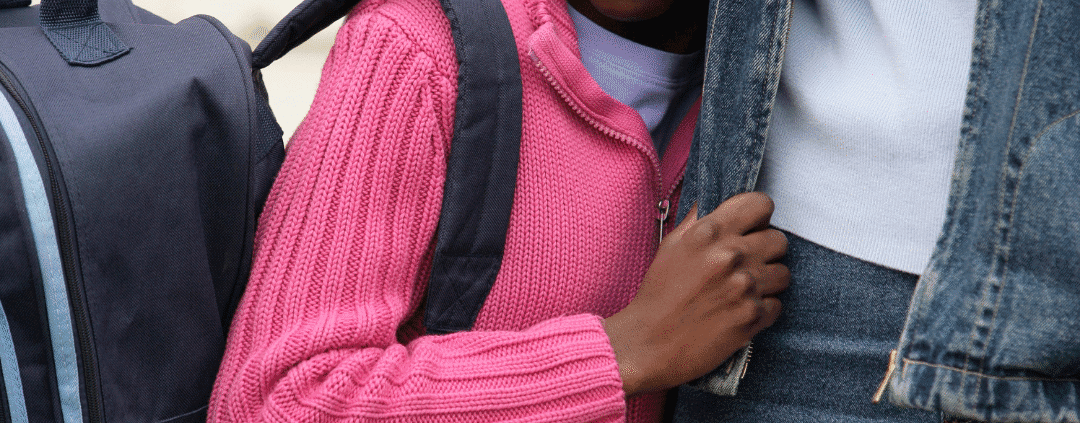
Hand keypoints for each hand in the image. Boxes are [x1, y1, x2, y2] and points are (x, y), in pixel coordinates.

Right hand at [603, 192, 789, 395]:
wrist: (648, 343)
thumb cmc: (657, 295)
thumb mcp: (670, 247)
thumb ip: (697, 221)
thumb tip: (711, 203)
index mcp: (709, 232)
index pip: (760, 204)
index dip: (759, 216)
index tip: (752, 228)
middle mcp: (731, 255)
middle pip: (778, 240)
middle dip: (766, 250)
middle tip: (748, 263)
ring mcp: (744, 287)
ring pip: (783, 273)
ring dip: (767, 281)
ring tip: (744, 290)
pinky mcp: (753, 317)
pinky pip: (777, 304)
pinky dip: (762, 309)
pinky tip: (740, 311)